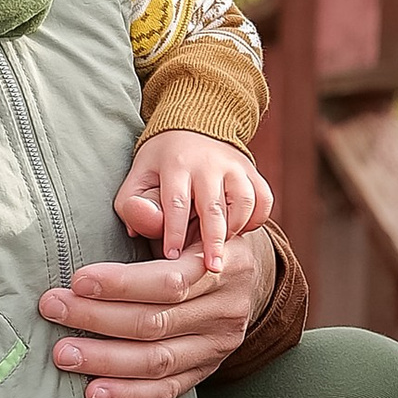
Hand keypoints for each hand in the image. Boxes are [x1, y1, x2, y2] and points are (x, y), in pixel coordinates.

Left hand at [39, 232, 273, 397]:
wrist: (240, 275)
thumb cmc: (196, 239)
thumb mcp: (185, 219)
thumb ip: (158, 216)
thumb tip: (133, 210)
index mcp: (224, 265)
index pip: (169, 282)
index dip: (121, 284)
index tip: (77, 281)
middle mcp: (226, 309)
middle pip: (156, 323)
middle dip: (98, 318)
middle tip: (53, 309)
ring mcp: (217, 346)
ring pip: (158, 361)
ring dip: (105, 359)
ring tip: (63, 354)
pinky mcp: (206, 370)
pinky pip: (167, 390)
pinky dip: (129, 394)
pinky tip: (93, 392)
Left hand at [114, 130, 275, 275]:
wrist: (192, 128)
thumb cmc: (160, 165)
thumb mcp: (138, 179)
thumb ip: (134, 206)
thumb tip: (142, 229)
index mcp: (176, 164)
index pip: (176, 202)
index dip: (174, 232)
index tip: (172, 256)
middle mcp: (209, 163)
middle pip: (215, 206)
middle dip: (213, 240)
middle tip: (212, 268)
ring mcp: (234, 166)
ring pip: (244, 202)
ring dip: (236, 228)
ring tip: (222, 245)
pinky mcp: (252, 171)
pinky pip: (263, 199)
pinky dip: (256, 218)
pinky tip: (241, 229)